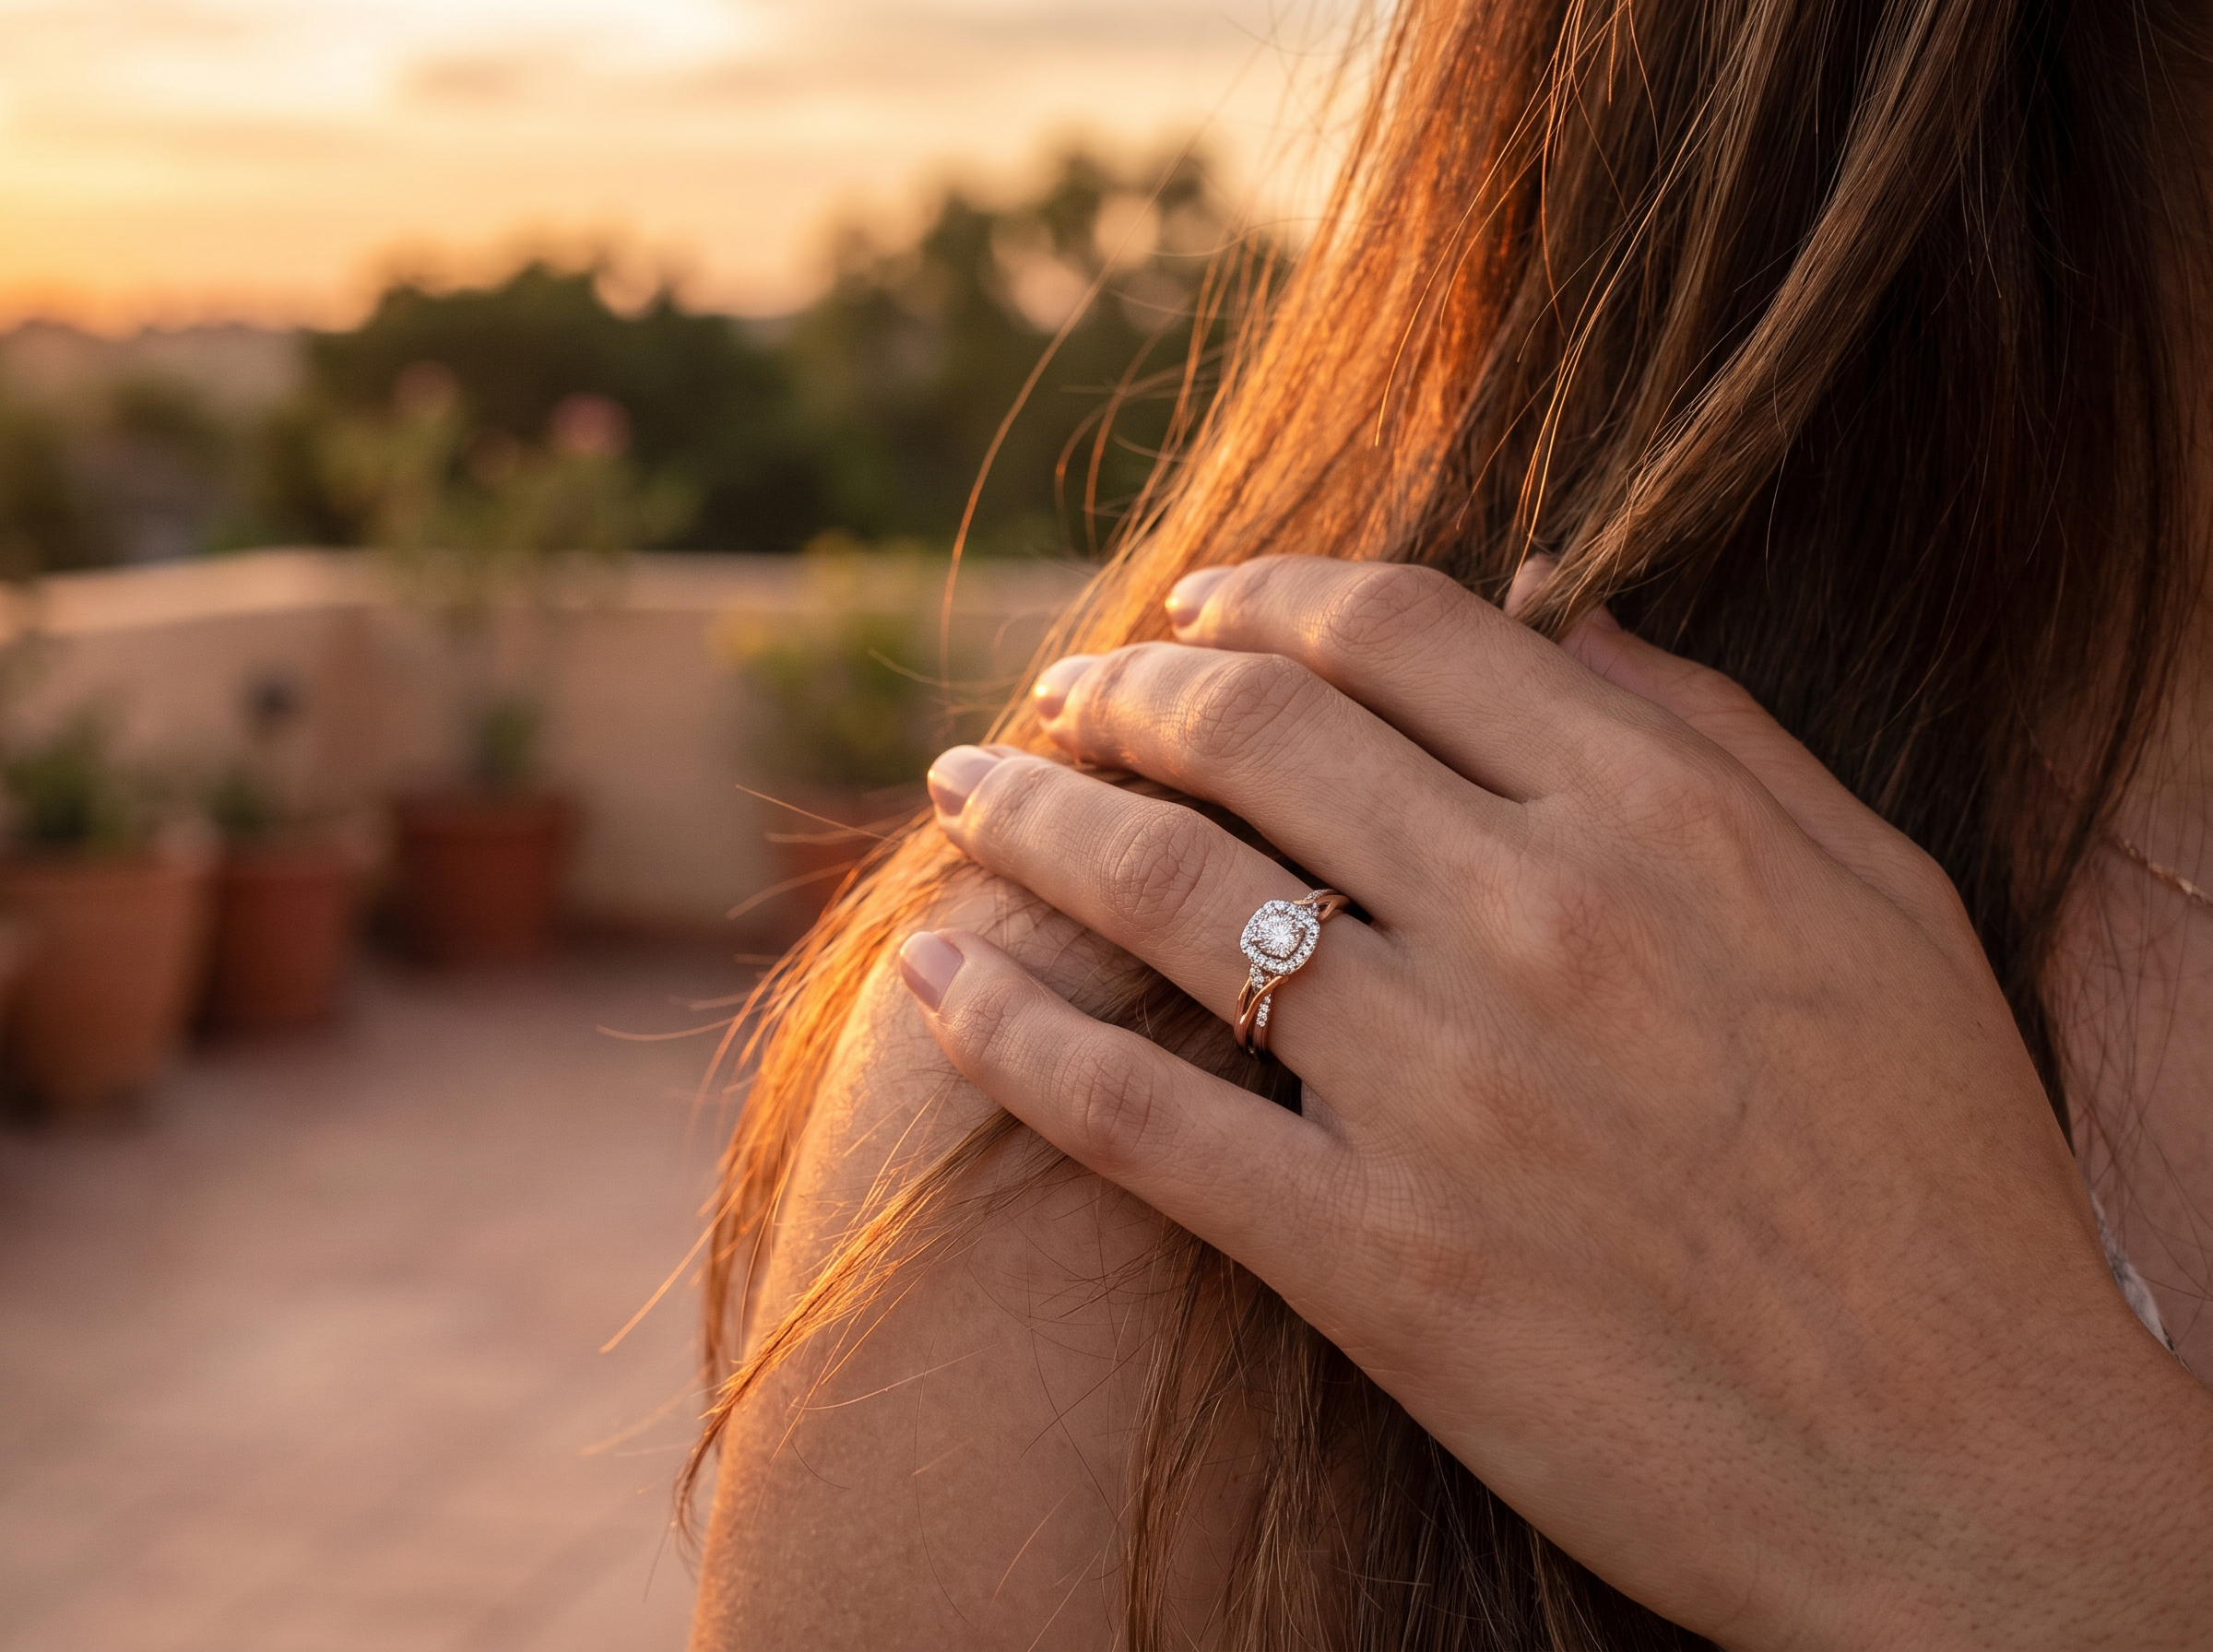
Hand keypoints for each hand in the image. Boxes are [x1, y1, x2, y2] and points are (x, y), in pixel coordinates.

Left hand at [899, 556, 2212, 1649]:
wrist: (1968, 1476)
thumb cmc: (1943, 1182)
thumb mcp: (1883, 905)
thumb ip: (1720, 738)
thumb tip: (1565, 613)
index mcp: (1660, 817)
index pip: (1396, 628)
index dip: (1263, 592)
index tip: (1195, 604)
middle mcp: (1534, 920)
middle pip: (1248, 730)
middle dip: (1122, 688)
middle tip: (1061, 693)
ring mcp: (1439, 1090)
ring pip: (1160, 889)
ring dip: (1029, 817)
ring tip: (967, 794)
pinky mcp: (1370, 1259)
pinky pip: (1133, 1113)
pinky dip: (1007, 1030)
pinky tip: (929, 977)